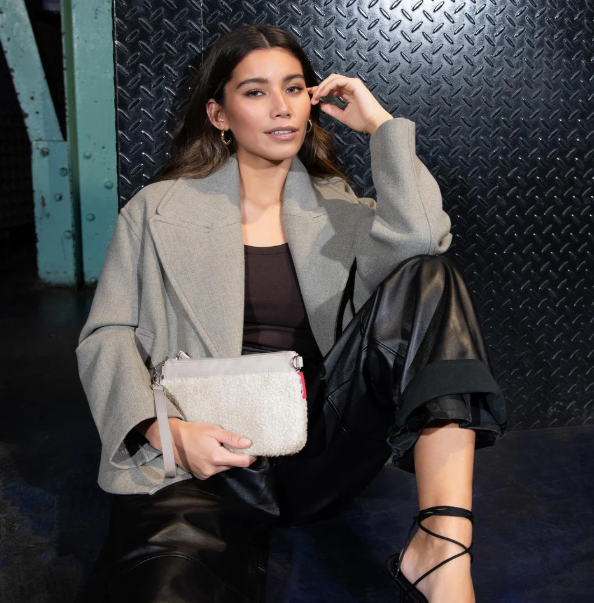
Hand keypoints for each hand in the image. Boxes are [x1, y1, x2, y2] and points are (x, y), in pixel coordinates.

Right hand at [141, 417, 257, 479]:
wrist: (172, 439)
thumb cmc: (194, 431)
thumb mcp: (214, 430)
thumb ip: (232, 438)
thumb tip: (248, 444)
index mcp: (216, 457)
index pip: (241, 462)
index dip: (250, 457)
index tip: (254, 451)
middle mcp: (211, 469)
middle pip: (232, 465)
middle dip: (235, 456)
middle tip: (232, 445)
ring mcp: (205, 474)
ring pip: (224, 468)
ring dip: (225, 460)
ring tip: (218, 448)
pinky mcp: (200, 476)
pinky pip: (214, 471)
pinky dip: (216, 464)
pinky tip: (210, 454)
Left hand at [307, 74, 392, 134]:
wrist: (373, 123)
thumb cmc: (362, 121)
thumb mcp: (342, 116)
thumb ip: (332, 110)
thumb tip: (321, 105)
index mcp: (348, 94)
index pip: (331, 89)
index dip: (320, 91)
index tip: (311, 96)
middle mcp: (350, 87)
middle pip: (330, 82)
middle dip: (319, 88)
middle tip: (311, 96)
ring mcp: (352, 84)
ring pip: (332, 79)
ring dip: (322, 87)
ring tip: (316, 95)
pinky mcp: (354, 84)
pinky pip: (337, 81)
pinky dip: (328, 86)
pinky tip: (322, 93)